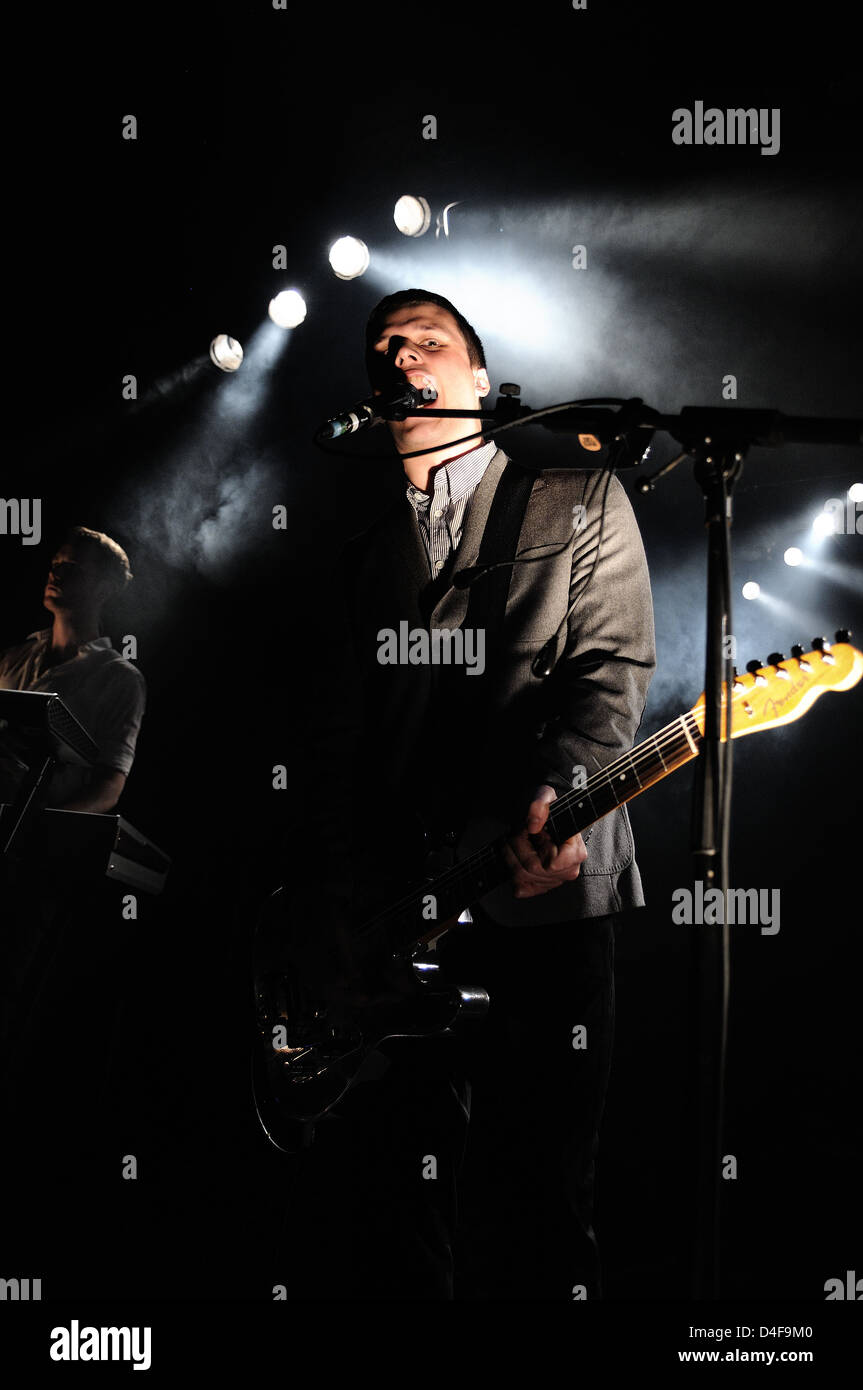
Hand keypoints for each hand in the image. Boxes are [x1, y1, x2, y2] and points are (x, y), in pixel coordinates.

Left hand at [503, 784, 587, 898]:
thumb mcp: (545, 795)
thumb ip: (539, 805)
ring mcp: (555, 881)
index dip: (537, 845)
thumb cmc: (548, 809)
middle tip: (519, 832)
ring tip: (517, 841)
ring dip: (511, 856)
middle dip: (517, 847)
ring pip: (522, 877)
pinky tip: (517, 856)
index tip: (535, 832)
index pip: (553, 863)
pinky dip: (512, 871)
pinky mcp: (541, 887)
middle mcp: (569, 871)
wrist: (544, 817)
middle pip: (532, 869)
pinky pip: (520, 888)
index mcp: (576, 852)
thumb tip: (532, 826)